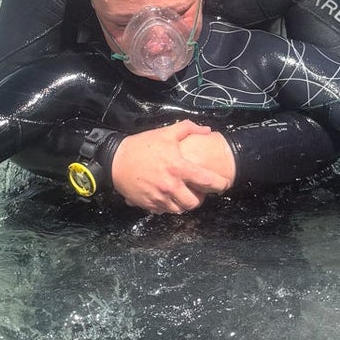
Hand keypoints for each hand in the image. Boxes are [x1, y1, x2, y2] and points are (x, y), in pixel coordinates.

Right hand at [111, 120, 235, 213]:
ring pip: (181, 209)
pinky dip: (170, 206)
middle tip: (199, 192)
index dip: (219, 184)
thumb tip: (207, 130)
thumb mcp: (166, 133)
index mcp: (178, 167)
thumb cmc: (142, 146)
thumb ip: (188, 129)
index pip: (206, 181)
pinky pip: (165, 211)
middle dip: (200, 198)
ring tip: (184, 195)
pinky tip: (168, 197)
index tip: (224, 184)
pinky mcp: (149, 204)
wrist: (116, 160)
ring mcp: (159, 197)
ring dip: (185, 204)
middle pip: (195, 202)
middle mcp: (170, 185)